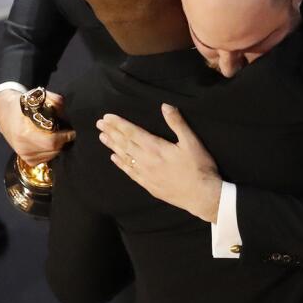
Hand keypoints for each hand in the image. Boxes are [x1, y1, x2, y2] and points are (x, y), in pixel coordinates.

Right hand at [0, 88, 75, 162]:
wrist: (4, 114)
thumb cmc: (22, 105)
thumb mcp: (36, 97)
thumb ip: (54, 100)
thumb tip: (64, 112)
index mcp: (24, 132)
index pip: (51, 142)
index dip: (64, 137)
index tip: (71, 131)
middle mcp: (23, 146)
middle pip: (53, 149)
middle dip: (63, 141)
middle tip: (64, 132)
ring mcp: (24, 155)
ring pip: (52, 155)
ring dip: (58, 146)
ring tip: (55, 135)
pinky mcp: (27, 160)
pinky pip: (46, 159)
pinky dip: (51, 151)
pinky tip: (48, 142)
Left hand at [97, 104, 221, 222]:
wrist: (202, 196)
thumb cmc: (199, 168)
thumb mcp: (192, 142)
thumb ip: (177, 123)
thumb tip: (165, 106)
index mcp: (155, 147)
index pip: (132, 132)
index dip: (118, 124)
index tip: (107, 117)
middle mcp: (146, 160)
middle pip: (124, 143)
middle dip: (111, 132)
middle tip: (99, 124)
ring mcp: (145, 174)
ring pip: (125, 157)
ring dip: (112, 146)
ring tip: (102, 137)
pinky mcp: (148, 185)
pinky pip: (130, 172)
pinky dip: (121, 164)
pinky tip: (114, 158)